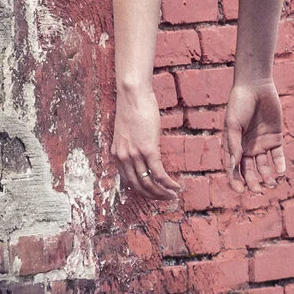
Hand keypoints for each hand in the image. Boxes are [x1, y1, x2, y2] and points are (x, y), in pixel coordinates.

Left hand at [112, 82, 183, 202]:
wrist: (132, 95)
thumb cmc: (131, 108)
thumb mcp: (127, 131)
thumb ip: (132, 145)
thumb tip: (144, 152)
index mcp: (116, 154)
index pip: (128, 181)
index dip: (142, 190)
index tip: (153, 193)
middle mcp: (123, 158)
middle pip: (138, 186)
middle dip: (153, 196)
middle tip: (165, 199)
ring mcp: (135, 155)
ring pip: (148, 183)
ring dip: (162, 193)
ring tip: (173, 196)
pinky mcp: (148, 150)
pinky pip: (159, 174)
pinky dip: (168, 184)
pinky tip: (176, 187)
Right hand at [223, 77, 287, 191]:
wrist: (255, 86)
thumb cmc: (239, 103)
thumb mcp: (233, 124)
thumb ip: (233, 144)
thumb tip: (233, 166)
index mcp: (233, 146)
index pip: (233, 169)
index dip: (236, 182)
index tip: (241, 191)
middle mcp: (247, 148)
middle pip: (249, 171)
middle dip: (253, 183)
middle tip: (259, 191)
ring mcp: (261, 144)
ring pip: (264, 167)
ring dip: (268, 178)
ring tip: (272, 185)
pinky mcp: (276, 138)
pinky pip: (278, 156)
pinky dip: (280, 166)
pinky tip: (281, 173)